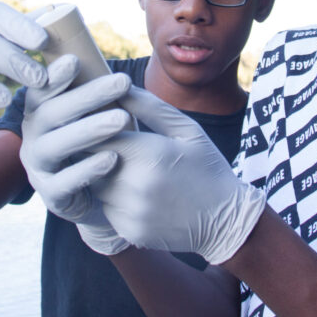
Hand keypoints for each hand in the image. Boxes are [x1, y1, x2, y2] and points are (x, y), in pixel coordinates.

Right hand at [19, 56, 132, 254]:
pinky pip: (65, 183)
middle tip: (122, 81)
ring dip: (90, 129)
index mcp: (41, 114)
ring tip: (123, 118)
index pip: (40, 91)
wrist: (98, 200)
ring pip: (55, 145)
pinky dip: (88, 169)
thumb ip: (95, 93)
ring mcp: (39, 169)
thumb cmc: (98, 146)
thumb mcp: (95, 117)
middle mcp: (33, 139)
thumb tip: (107, 61)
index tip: (76, 61)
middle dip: (87, 96)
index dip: (54, 76)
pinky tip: (113, 158)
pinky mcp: (52, 197)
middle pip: (51, 114)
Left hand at [96, 87, 265, 264]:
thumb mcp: (185, 130)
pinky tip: (131, 189)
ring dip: (98, 173)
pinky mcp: (129, 231)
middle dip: (91, 147)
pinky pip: (106, 207)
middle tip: (94, 138)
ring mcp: (130, 211)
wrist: (226, 220)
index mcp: (148, 154)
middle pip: (90, 159)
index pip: (97, 133)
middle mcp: (134, 185)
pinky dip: (112, 197)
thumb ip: (149, 106)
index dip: (91, 124)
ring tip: (116, 162)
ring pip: (94, 185)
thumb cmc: (207, 166)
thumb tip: (118, 85)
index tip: (91, 116)